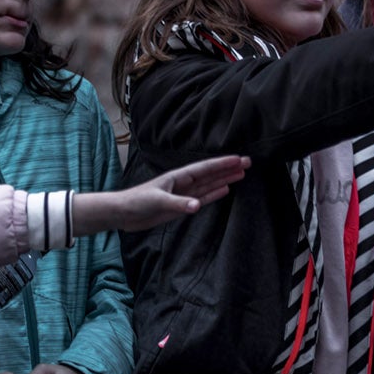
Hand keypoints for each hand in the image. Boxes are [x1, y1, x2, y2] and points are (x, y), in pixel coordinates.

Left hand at [72, 156, 249, 235]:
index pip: (205, 169)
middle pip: (211, 174)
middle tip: (249, 163)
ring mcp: (184, 194)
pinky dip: (214, 193)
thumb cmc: (137, 202)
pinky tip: (225, 189)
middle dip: (229, 168)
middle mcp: (184, 183)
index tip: (240, 159)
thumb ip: (179, 204)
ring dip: (225, 179)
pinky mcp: (181, 206)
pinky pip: (203, 197)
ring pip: (209, 184)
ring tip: (242, 174)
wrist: (124, 214)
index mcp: (178, 177)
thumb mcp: (158, 202)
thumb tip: (198, 206)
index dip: (223, 164)